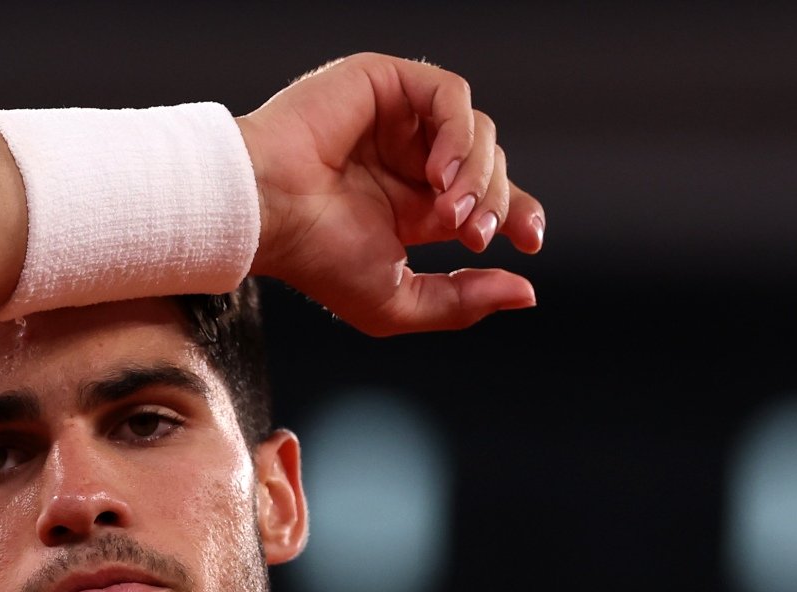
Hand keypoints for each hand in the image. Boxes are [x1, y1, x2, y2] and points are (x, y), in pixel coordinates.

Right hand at [237, 53, 545, 335]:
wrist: (268, 212)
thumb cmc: (314, 257)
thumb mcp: (398, 301)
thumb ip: (462, 303)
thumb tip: (526, 293)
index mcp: (411, 205)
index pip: (485, 197)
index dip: (516, 213)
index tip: (528, 243)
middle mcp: (408, 159)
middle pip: (489, 165)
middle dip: (495, 203)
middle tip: (471, 235)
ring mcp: (398, 118)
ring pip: (478, 131)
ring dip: (477, 174)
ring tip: (448, 209)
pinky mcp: (385, 82)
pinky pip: (451, 96)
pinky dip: (459, 135)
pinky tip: (440, 172)